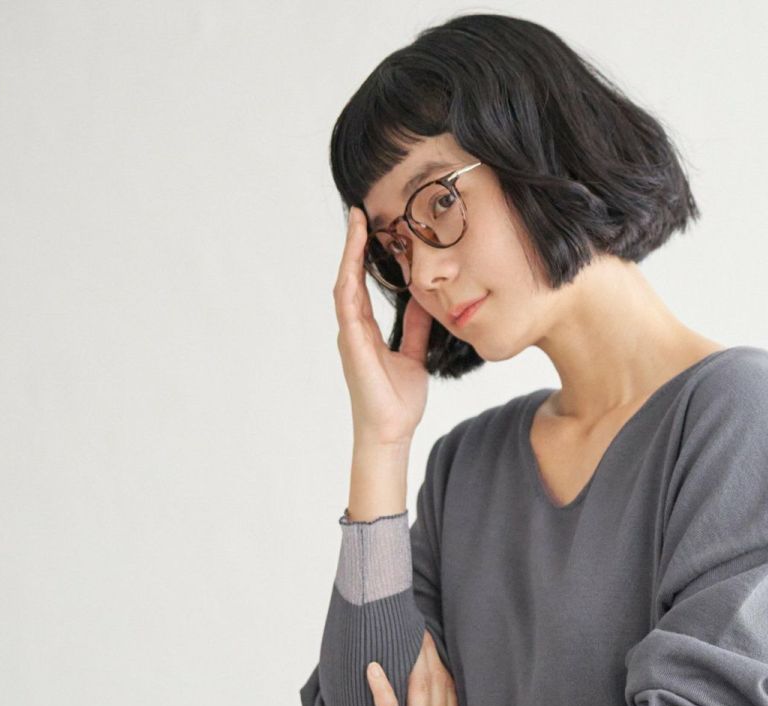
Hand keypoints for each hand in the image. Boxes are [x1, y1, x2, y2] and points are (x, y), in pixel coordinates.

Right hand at [335, 206, 432, 443]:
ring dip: (349, 253)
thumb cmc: (398, 401)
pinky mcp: (351, 344)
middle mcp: (353, 328)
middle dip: (354, 244)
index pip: (363, 284)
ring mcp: (349, 335)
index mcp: (365, 330)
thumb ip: (415, 328)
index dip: (365, 256)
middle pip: (349, 277)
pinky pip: (347, 305)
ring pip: (345, 284)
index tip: (372, 228)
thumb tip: (422, 301)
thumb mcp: (414, 356)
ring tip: (356, 223)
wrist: (391, 432)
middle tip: (361, 212)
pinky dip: (349, 279)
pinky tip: (353, 259)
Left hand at [366, 631, 478, 705]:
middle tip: (424, 626)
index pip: (449, 690)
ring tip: (406, 635)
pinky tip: (373, 668)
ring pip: (417, 689)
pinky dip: (381, 689)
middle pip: (434, 682)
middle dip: (429, 654)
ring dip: (412, 661)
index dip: (444, 665)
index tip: (441, 642)